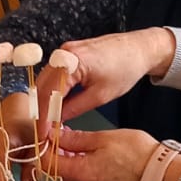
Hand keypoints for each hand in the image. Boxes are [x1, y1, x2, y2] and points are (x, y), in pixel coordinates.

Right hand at [37, 29, 176, 119]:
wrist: (139, 48)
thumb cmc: (125, 69)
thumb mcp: (100, 96)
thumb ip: (75, 108)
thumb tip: (57, 120)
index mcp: (72, 62)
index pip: (49, 93)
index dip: (43, 115)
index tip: (41, 132)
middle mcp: (64, 52)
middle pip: (43, 85)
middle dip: (40, 108)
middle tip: (41, 129)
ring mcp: (65, 50)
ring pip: (46, 78)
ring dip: (45, 99)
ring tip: (47, 120)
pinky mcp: (69, 52)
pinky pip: (54, 72)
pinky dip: (52, 88)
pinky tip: (54, 103)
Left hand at [50, 124, 156, 180]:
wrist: (158, 170)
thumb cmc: (134, 152)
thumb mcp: (102, 138)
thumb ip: (75, 139)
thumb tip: (54, 134)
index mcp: (81, 172)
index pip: (46, 164)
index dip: (41, 149)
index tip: (43, 133)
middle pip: (55, 169)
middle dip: (52, 150)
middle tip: (55, 131)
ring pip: (68, 172)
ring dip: (64, 156)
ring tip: (69, 136)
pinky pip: (81, 174)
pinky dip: (77, 161)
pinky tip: (82, 148)